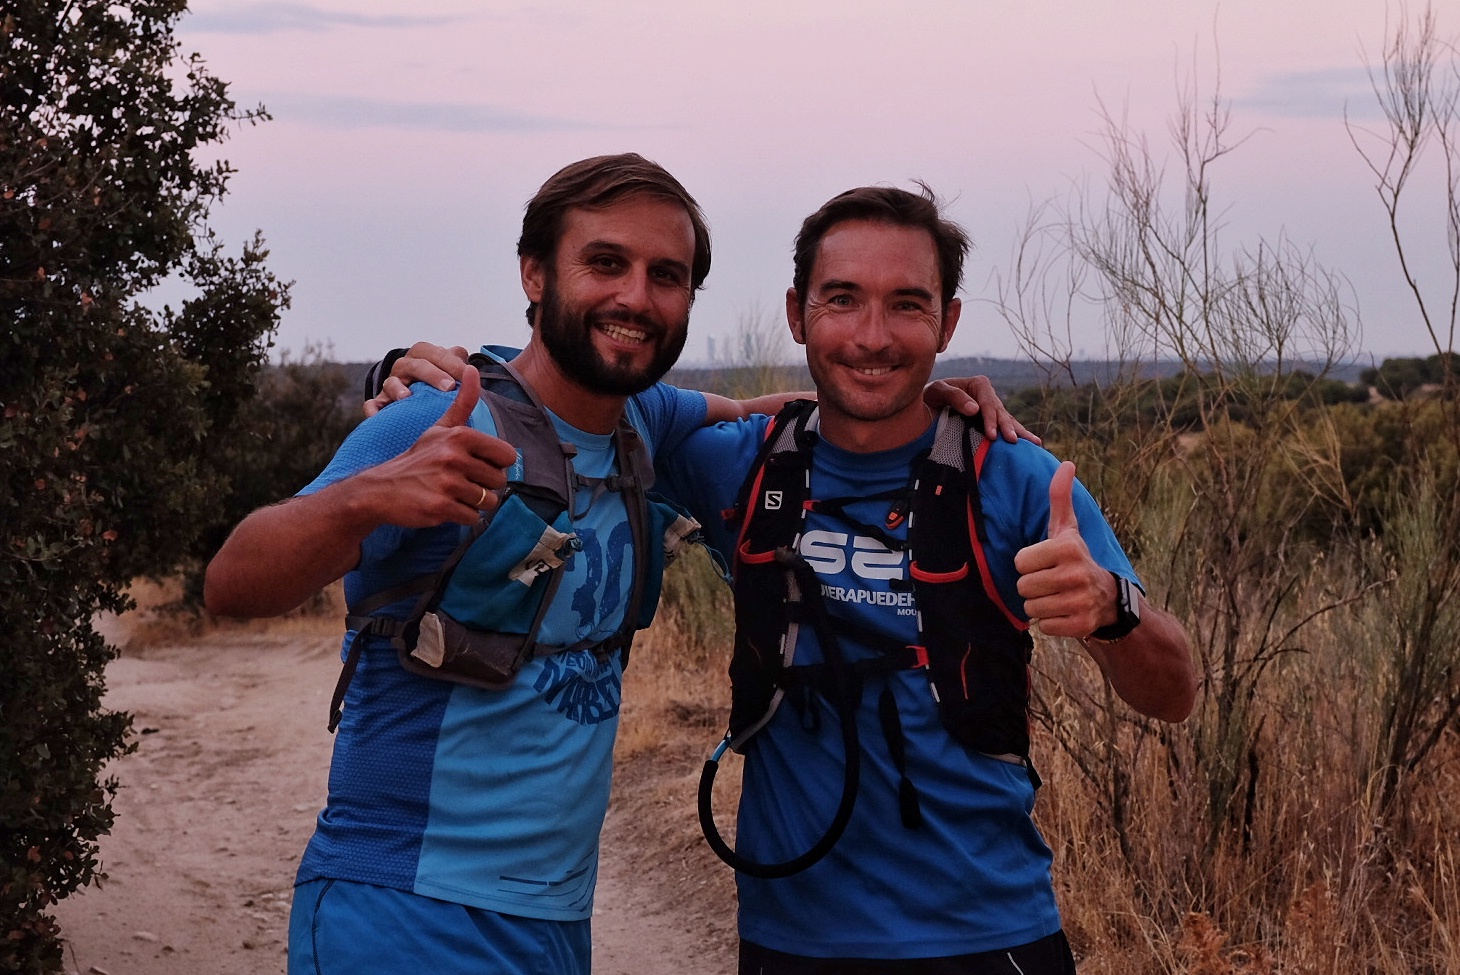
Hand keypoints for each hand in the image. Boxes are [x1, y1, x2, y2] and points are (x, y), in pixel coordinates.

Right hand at [356, 362, 516, 526]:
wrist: (381, 489)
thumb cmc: (418, 458)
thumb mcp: (439, 427)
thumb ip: (463, 402)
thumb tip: (472, 368)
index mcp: (460, 436)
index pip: (508, 456)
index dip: (496, 464)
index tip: (477, 464)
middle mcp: (454, 457)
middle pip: (499, 481)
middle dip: (484, 485)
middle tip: (461, 482)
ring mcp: (447, 484)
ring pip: (488, 501)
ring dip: (474, 502)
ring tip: (453, 493)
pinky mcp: (441, 507)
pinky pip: (473, 518)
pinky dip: (463, 516)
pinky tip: (445, 506)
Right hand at [363, 342, 472, 416]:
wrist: (415, 400)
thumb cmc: (438, 384)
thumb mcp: (449, 371)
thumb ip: (458, 364)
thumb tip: (468, 363)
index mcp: (423, 356)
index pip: (435, 353)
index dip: (451, 362)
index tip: (467, 374)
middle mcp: (405, 368)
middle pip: (415, 365)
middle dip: (432, 374)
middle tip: (449, 388)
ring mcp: (391, 385)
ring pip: (391, 382)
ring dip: (398, 388)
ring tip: (406, 397)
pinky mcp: (380, 404)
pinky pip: (372, 405)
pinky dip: (373, 410)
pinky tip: (379, 417)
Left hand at [923, 376, 1040, 444]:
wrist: (927, 403)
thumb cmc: (931, 395)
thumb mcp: (938, 391)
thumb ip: (954, 397)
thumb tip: (975, 409)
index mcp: (978, 385)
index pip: (988, 404)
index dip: (991, 420)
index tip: (992, 436)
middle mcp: (988, 395)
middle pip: (1001, 412)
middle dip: (1007, 427)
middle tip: (1013, 441)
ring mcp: (991, 408)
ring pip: (1008, 420)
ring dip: (1019, 432)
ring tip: (1035, 443)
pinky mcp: (990, 420)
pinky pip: (1005, 427)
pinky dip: (1017, 435)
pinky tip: (1031, 444)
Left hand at [1013, 461, 1114, 636]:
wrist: (1108, 598)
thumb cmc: (1075, 559)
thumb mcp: (1067, 529)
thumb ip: (1060, 498)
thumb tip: (1066, 463)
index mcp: (1067, 547)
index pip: (1020, 561)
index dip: (1029, 564)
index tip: (1046, 563)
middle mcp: (1075, 574)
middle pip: (1023, 587)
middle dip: (1033, 586)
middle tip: (1051, 582)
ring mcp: (1079, 601)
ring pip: (1031, 609)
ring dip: (1040, 605)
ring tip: (1057, 596)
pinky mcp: (1080, 625)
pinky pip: (1044, 627)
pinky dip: (1051, 623)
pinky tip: (1064, 612)